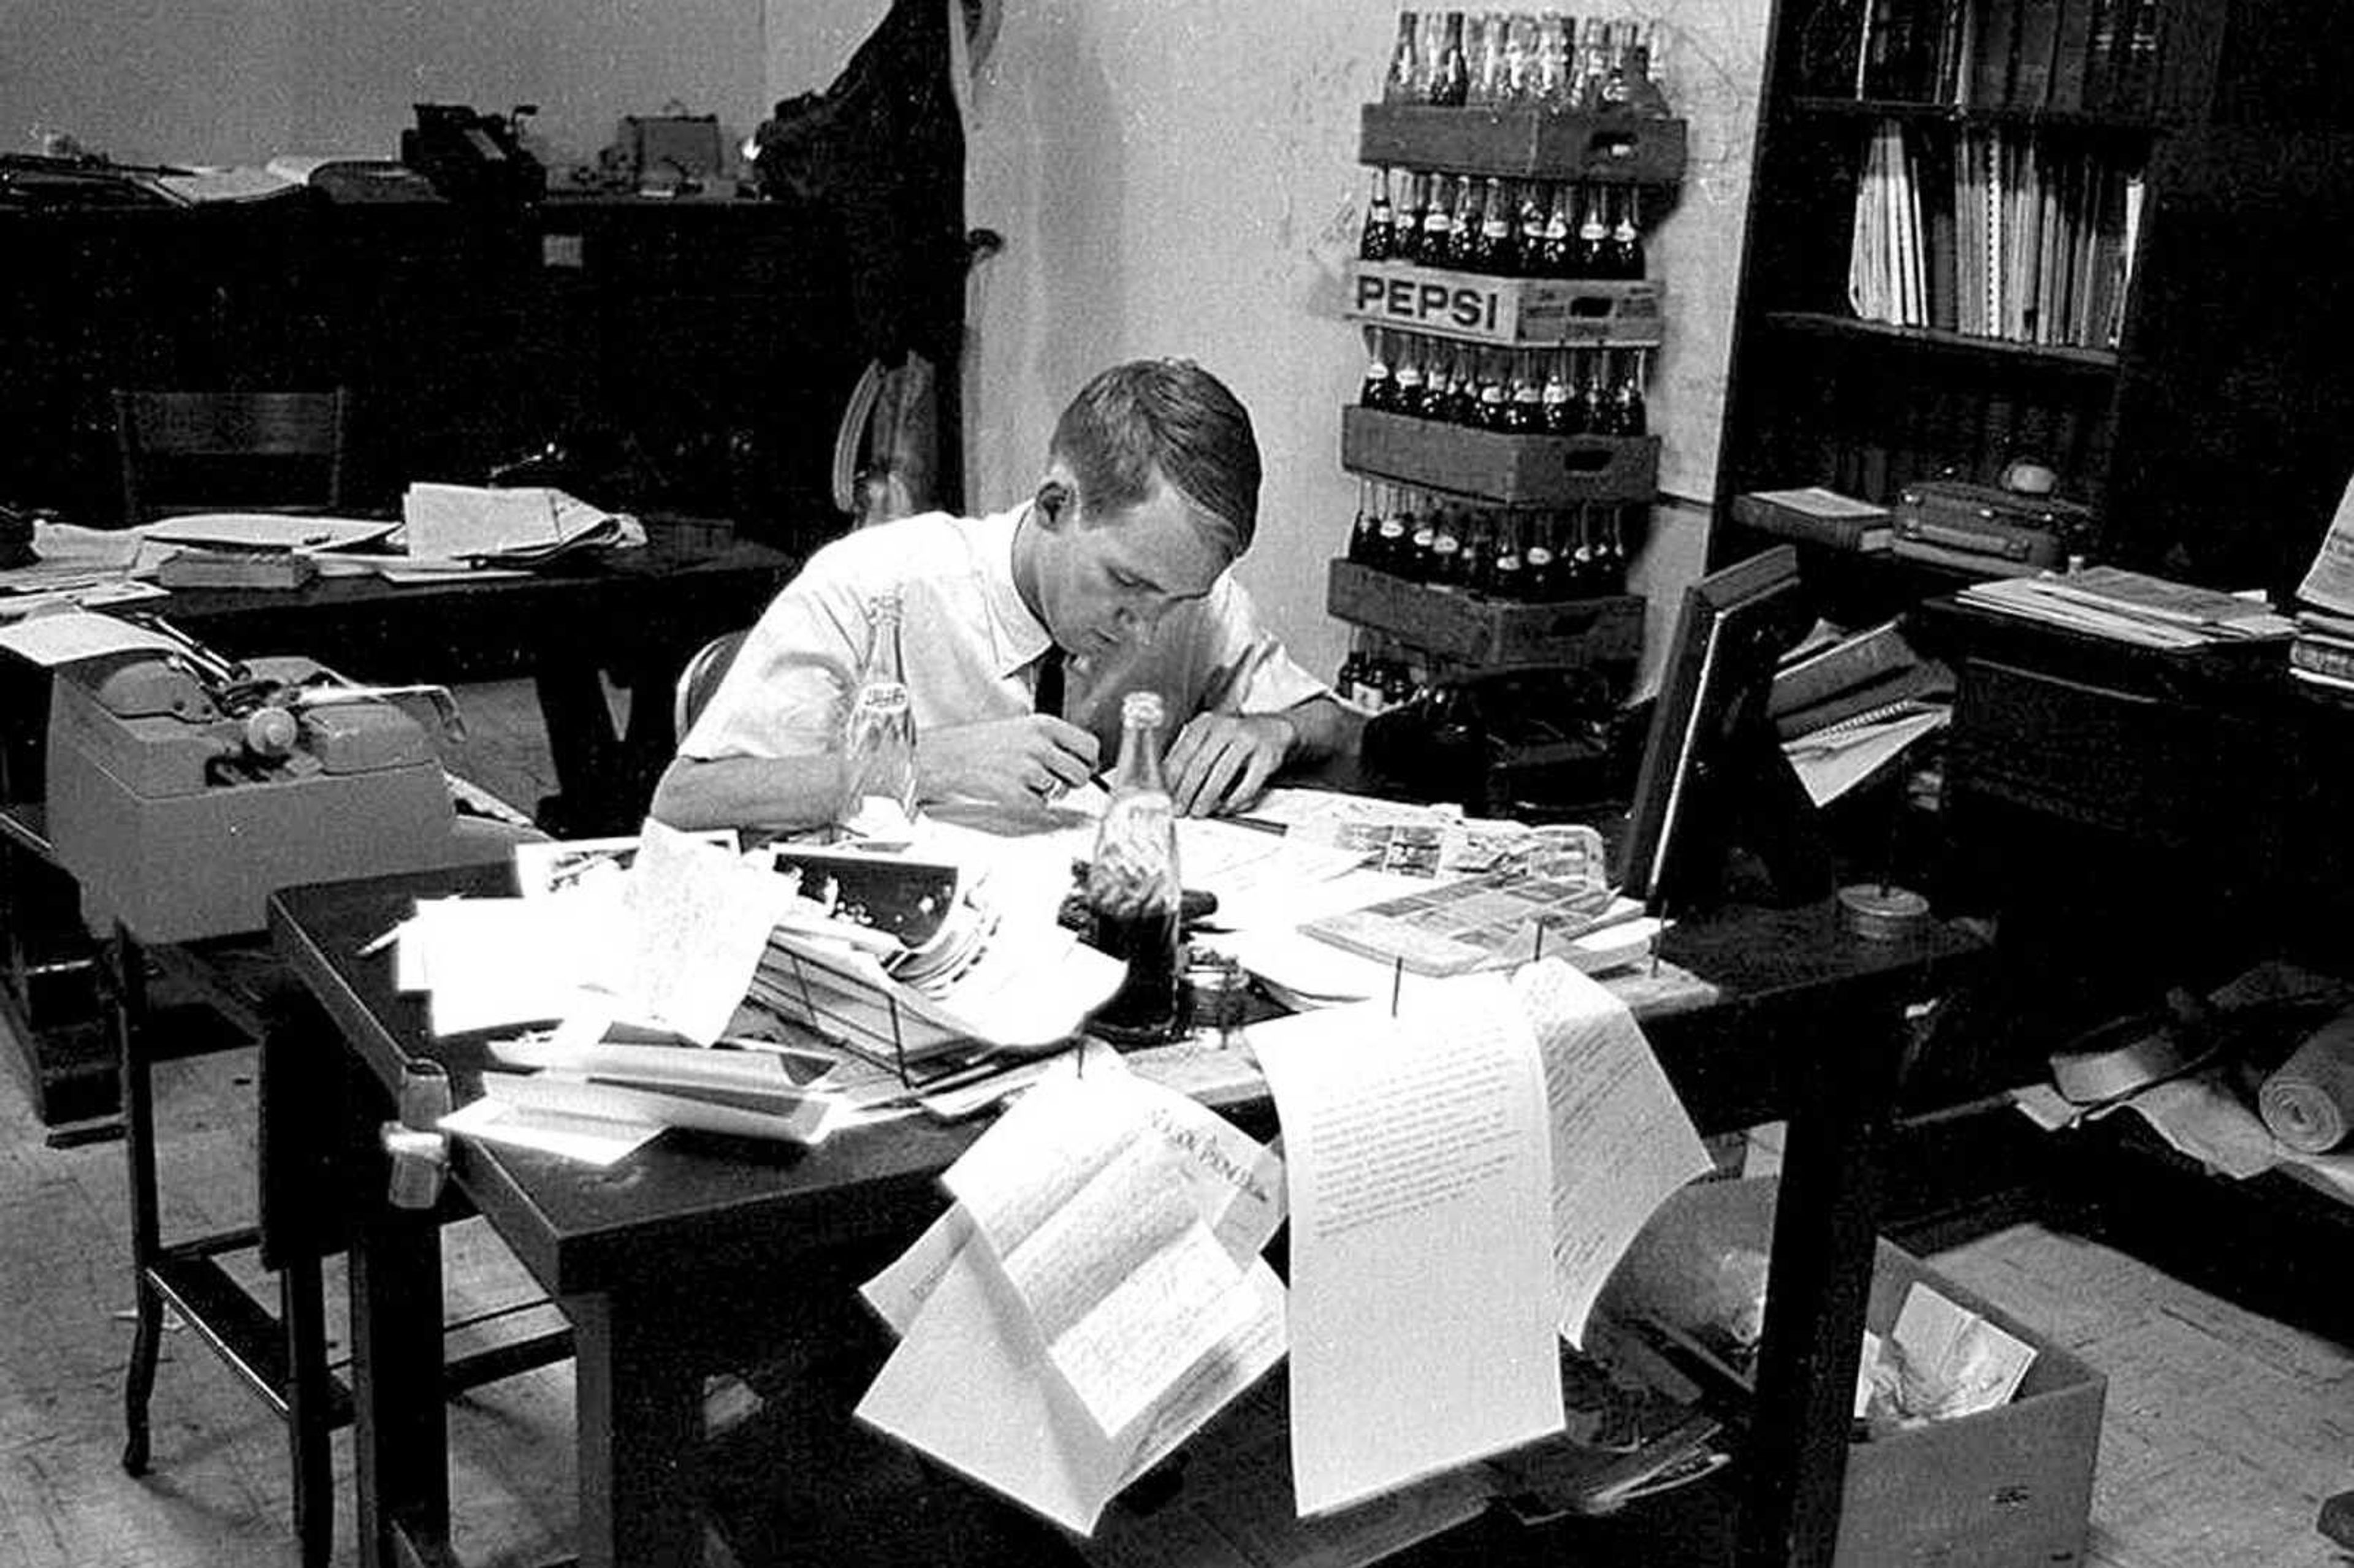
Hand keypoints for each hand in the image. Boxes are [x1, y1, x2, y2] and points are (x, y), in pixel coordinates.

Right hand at [918, 714, 1098, 808]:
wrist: (945, 756)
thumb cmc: (980, 743)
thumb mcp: (1021, 728)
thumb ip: (1052, 741)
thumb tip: (1082, 761)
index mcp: (1043, 724)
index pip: (1090, 746)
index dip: (1089, 761)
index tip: (1083, 766)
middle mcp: (1039, 745)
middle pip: (1081, 774)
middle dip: (1071, 782)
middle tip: (1052, 779)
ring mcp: (1028, 770)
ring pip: (1062, 792)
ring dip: (1048, 792)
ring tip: (1023, 781)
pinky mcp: (1016, 793)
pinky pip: (1041, 806)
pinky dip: (1030, 804)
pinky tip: (1011, 789)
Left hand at [1164, 711, 1293, 816]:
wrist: (1271, 729)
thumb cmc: (1233, 739)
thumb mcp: (1208, 738)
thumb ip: (1189, 756)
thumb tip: (1169, 784)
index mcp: (1205, 723)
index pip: (1182, 753)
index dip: (1173, 779)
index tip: (1168, 797)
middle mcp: (1225, 727)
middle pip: (1200, 764)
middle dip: (1187, 792)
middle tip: (1181, 808)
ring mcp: (1247, 740)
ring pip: (1221, 774)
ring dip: (1207, 797)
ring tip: (1199, 811)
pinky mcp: (1266, 756)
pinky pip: (1248, 783)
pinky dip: (1234, 799)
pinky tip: (1226, 807)